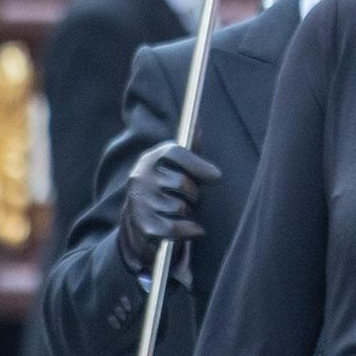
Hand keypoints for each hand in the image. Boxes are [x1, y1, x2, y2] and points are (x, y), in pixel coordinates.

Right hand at [116, 141, 221, 275]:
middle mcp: (141, 176)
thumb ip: (190, 148)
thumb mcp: (175, 165)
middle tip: (193, 196)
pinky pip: (174, 227)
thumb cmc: (166, 185)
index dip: (198, 164)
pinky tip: (197, 230)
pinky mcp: (143, 224)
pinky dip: (189, 230)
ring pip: (180, 206)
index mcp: (151, 157)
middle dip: (194, 192)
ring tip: (184, 209)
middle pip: (182, 182)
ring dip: (189, 210)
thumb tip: (198, 125)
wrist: (138, 217)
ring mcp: (140, 200)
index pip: (175, 153)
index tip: (216, 177)